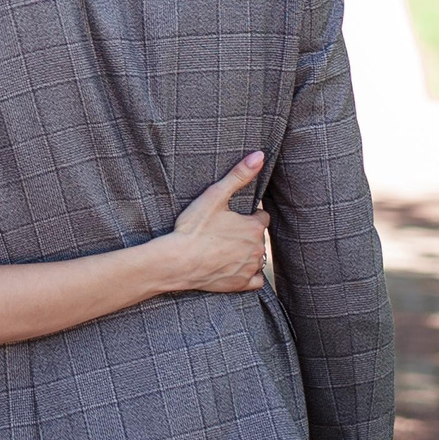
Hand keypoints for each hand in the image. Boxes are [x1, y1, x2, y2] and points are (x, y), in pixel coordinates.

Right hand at [169, 151, 269, 293]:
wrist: (177, 262)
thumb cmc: (194, 228)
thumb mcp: (214, 196)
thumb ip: (239, 175)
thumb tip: (260, 155)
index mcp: (253, 226)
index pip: (261, 216)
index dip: (247, 214)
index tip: (231, 216)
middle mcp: (257, 248)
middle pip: (258, 236)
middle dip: (246, 233)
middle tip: (224, 231)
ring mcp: (250, 268)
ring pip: (257, 257)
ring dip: (247, 252)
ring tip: (225, 247)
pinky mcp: (241, 284)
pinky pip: (255, 279)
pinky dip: (249, 274)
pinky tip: (234, 267)